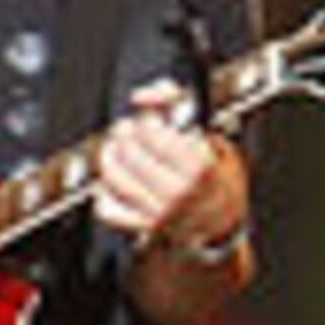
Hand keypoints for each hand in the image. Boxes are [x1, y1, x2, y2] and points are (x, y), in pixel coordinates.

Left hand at [90, 78, 242, 246]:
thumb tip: (142, 96)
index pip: (154, 135)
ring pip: (114, 178)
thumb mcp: (214, 137)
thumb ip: (180, 107)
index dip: (144, 121)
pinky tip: (113, 181)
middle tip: (126, 130)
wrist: (221, 223)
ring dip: (109, 158)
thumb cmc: (216, 176)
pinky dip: (103, 193)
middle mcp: (178, 192)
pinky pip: (107, 210)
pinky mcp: (143, 227)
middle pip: (130, 154)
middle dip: (123, 135)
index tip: (147, 119)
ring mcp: (160, 212)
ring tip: (114, 149)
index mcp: (200, 167)